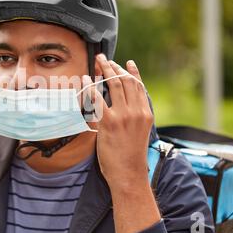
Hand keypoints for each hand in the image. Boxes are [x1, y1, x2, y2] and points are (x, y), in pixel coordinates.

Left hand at [82, 53, 153, 189]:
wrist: (129, 174)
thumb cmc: (131, 156)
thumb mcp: (140, 132)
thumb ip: (134, 116)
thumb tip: (122, 105)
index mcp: (146, 113)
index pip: (139, 86)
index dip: (133, 72)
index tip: (127, 62)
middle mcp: (136, 111)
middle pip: (126, 81)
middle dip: (114, 66)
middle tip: (105, 58)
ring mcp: (123, 116)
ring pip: (114, 85)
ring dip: (105, 70)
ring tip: (98, 62)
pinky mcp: (109, 122)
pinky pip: (98, 99)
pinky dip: (91, 87)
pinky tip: (87, 79)